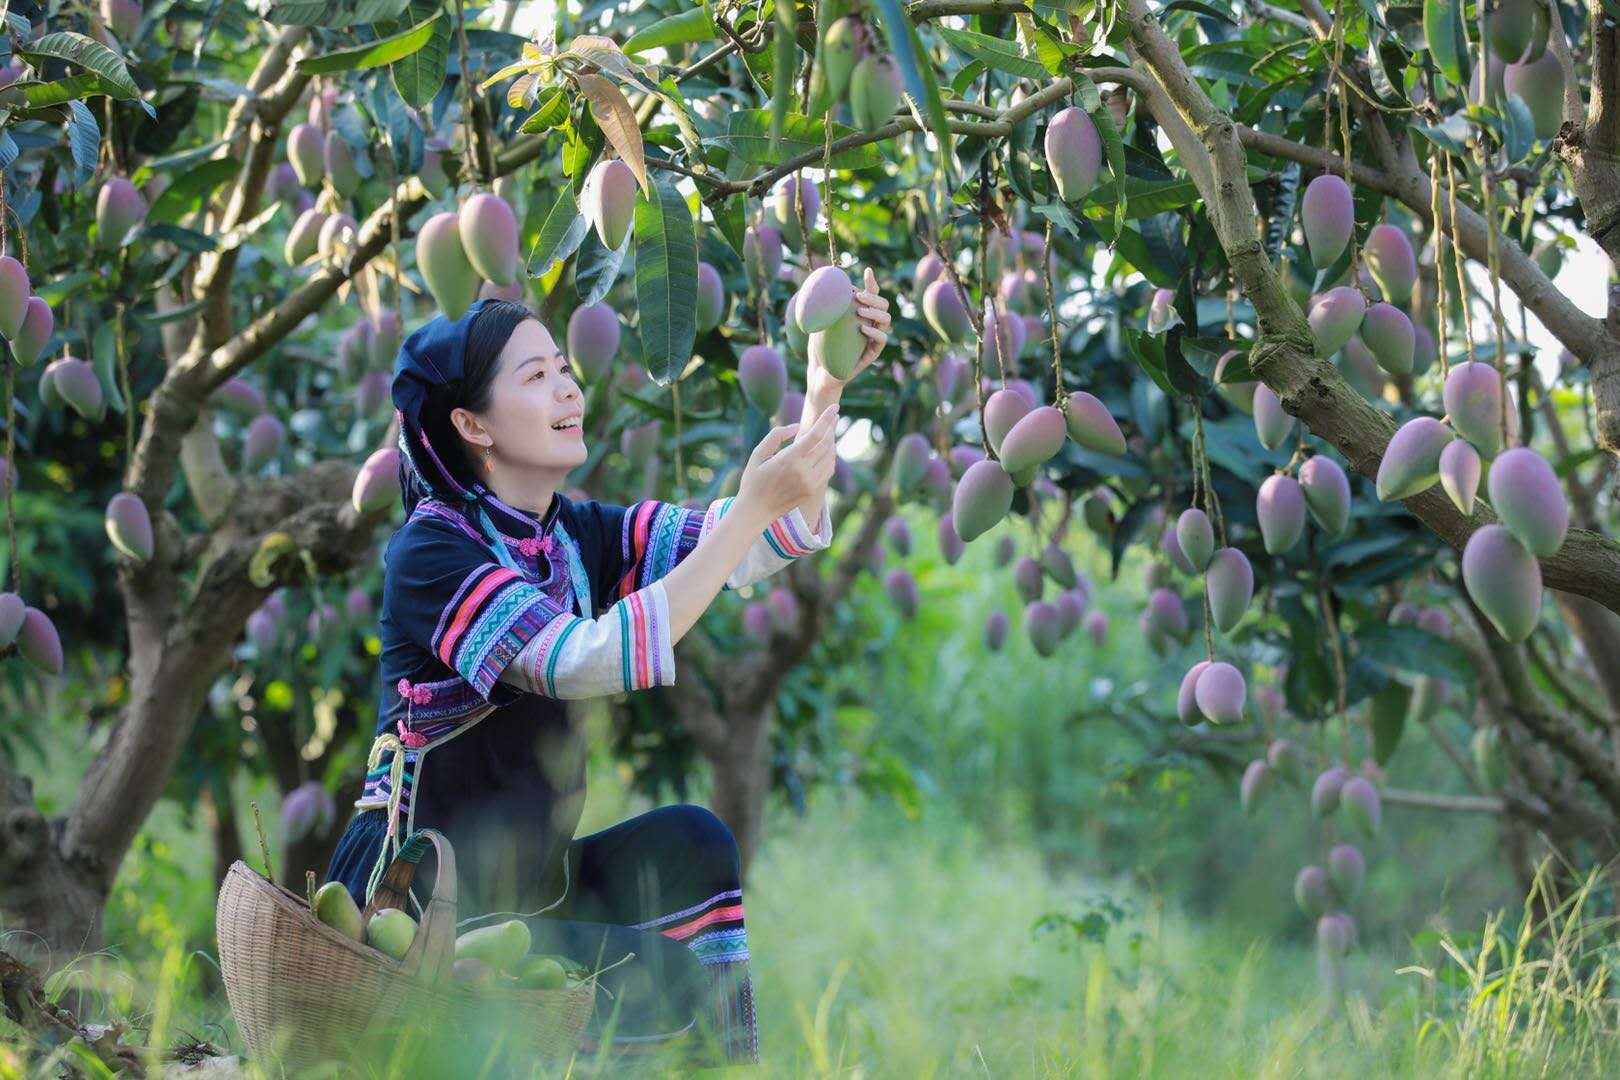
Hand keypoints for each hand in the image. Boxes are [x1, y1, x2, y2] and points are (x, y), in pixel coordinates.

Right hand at [735, 404, 838, 522]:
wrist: (756, 511)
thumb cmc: (753, 481)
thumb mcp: (758, 454)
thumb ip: (777, 436)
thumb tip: (797, 427)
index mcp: (789, 459)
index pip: (815, 435)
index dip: (827, 419)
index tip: (834, 408)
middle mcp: (803, 471)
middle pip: (826, 444)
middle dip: (832, 427)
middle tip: (834, 416)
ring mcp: (810, 482)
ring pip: (830, 456)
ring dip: (832, 442)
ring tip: (829, 431)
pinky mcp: (812, 490)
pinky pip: (828, 469)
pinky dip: (830, 457)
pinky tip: (826, 450)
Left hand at [807, 268, 891, 394]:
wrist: (819, 372)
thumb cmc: (819, 346)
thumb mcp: (819, 321)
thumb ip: (824, 305)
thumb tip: (819, 283)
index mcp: (860, 314)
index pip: (871, 295)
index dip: (871, 283)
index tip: (867, 271)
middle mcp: (870, 324)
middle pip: (882, 304)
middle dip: (873, 297)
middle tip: (858, 296)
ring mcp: (872, 338)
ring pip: (886, 319)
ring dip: (875, 311)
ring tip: (860, 310)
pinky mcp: (872, 353)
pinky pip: (881, 339)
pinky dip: (874, 331)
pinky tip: (863, 327)